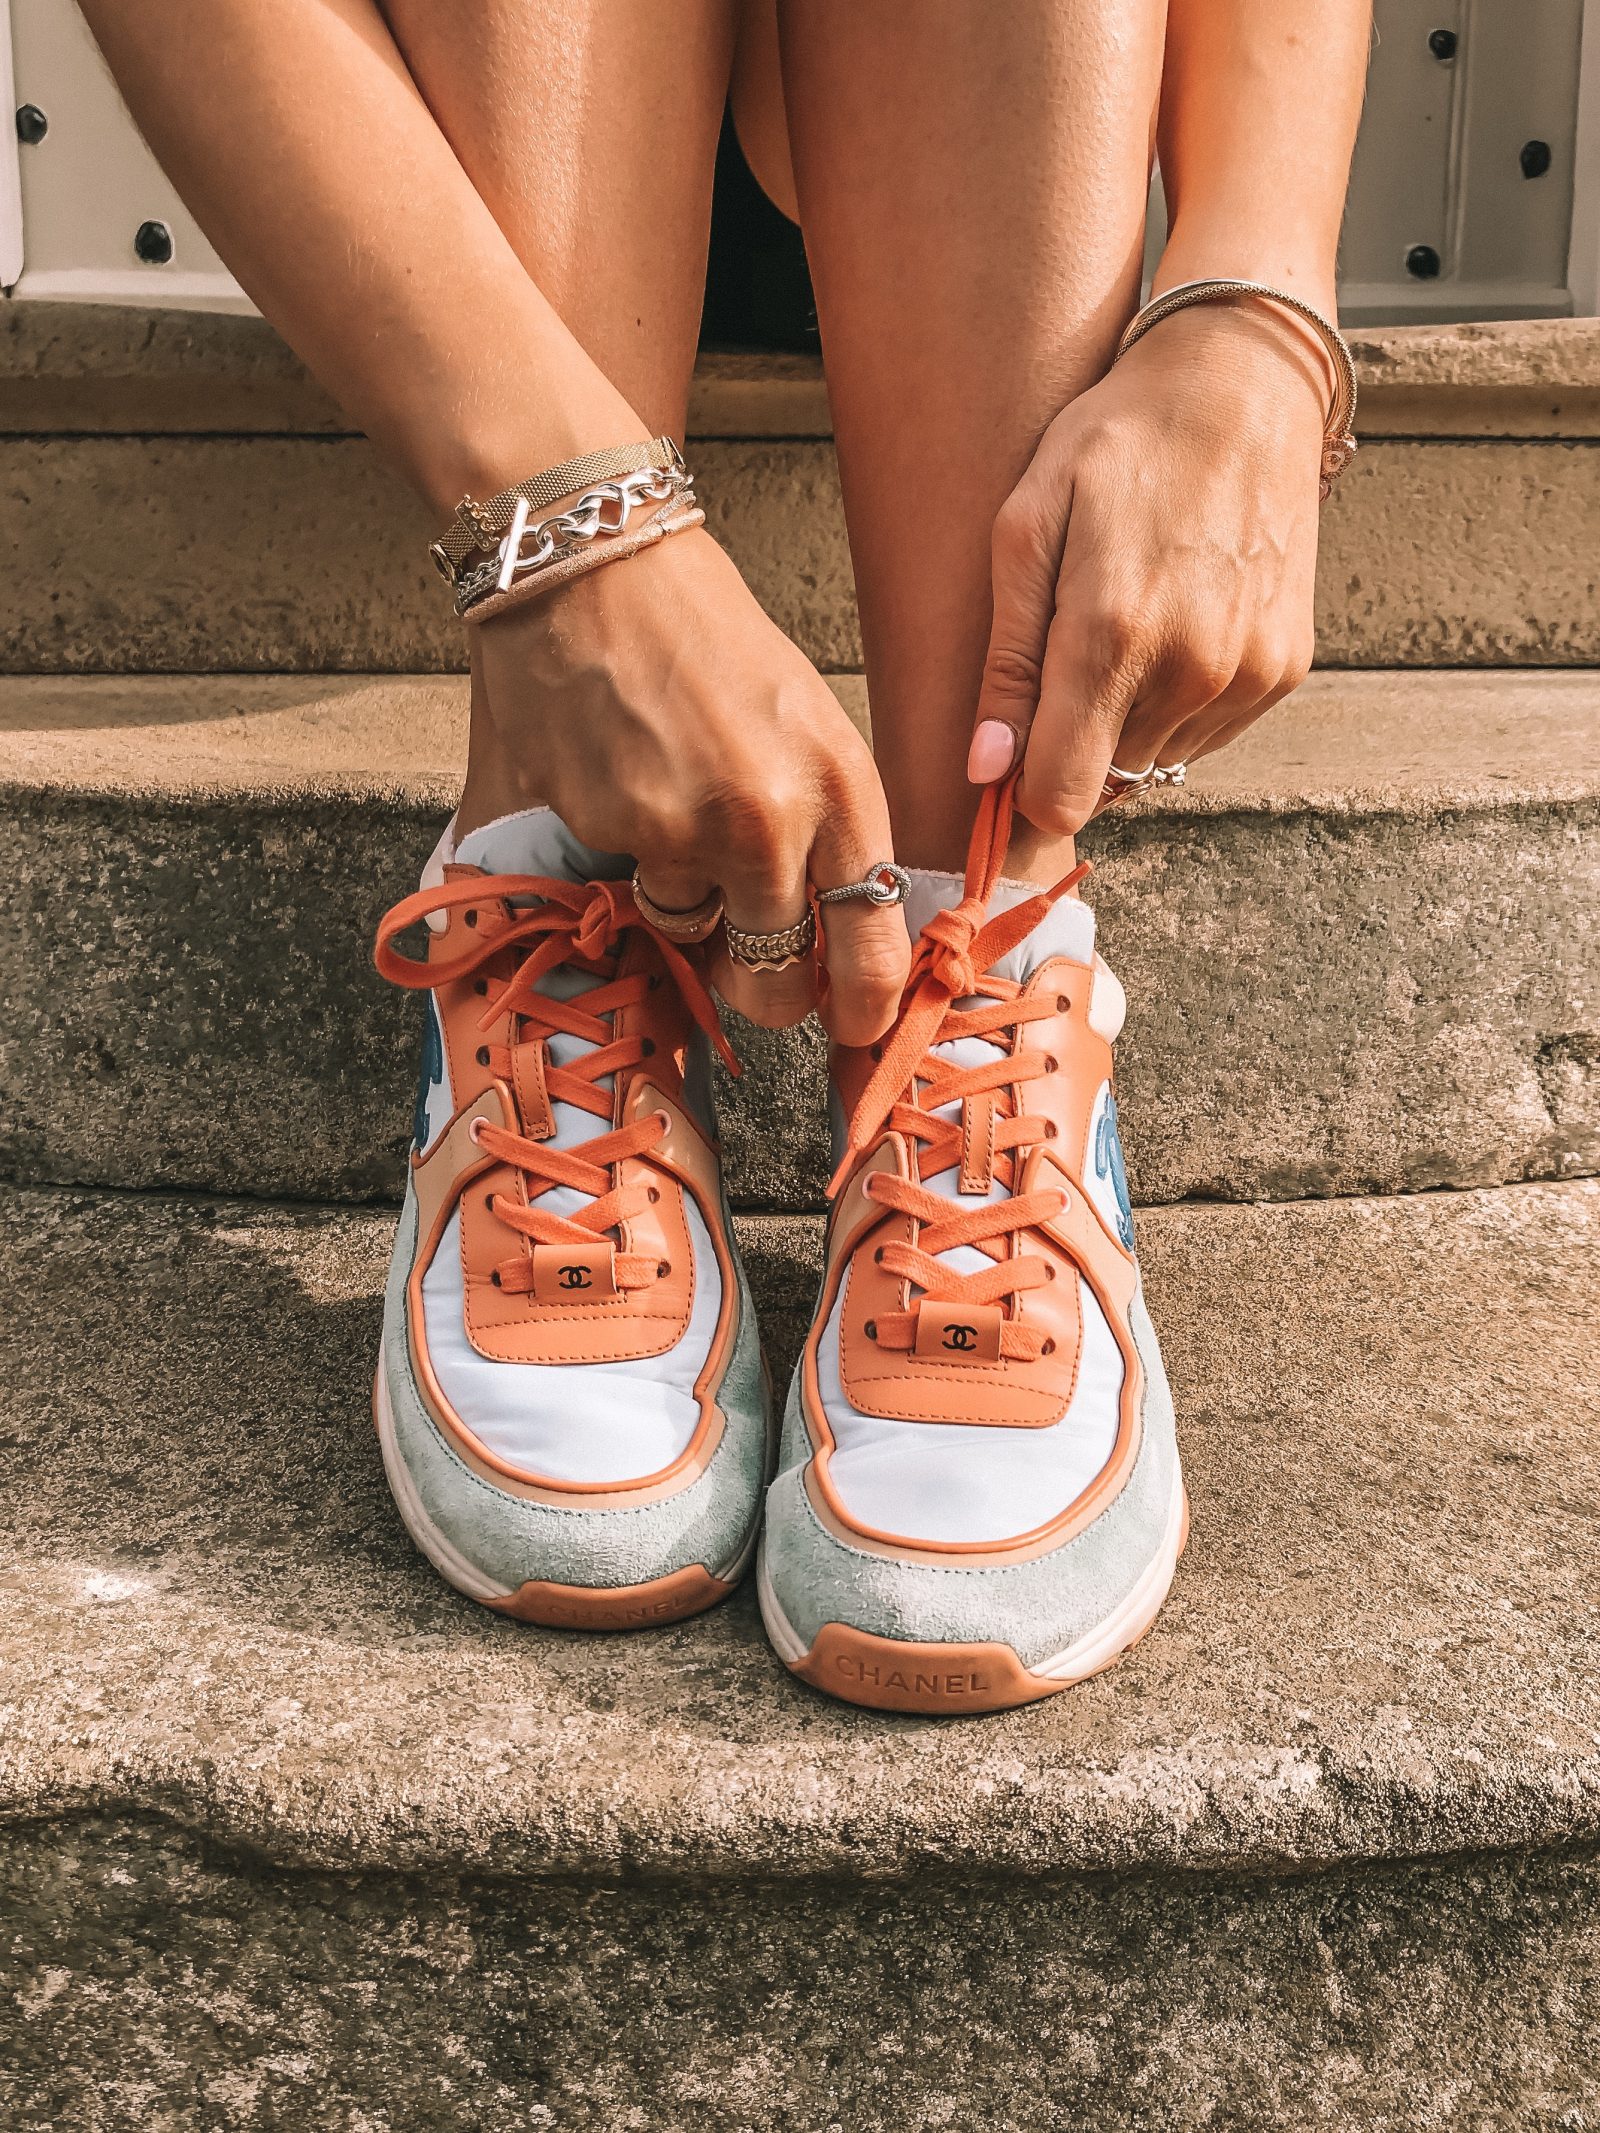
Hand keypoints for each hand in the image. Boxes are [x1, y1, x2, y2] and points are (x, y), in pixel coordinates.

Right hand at [468, 527, 910, 1043]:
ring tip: (671, 804)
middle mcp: (771, 820)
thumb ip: (825, 824)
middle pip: (777, 980)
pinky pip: (629, 883)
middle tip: (750, 964)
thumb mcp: (804, 721)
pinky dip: (626, 851)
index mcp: (841, 786)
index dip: (863, 1005)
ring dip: (685, 901)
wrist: (595, 562)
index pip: (873, 940)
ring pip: (693, 932)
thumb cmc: (706, 636)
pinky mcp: (609, 830)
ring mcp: (685, 831)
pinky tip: (619, 774)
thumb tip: (833, 937)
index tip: (855, 1028)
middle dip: (765, 990)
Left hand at [969, 300, 1329, 829]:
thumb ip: (1007, 663)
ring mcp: (1247, 675)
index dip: (1025, 789)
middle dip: (1075, 741)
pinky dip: (1179, 702)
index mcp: (1113, 635)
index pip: (1061, 796)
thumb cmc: (1119, 443)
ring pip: (1157, 762)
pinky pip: (1208, 734)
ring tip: (1130, 623)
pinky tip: (1176, 624)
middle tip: (1073, 650)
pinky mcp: (1284, 670)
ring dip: (1128, 721)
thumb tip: (988, 772)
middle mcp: (1191, 670)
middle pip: (1106, 782)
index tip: (1011, 753)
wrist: (1243, 386)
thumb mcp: (1027, 529)